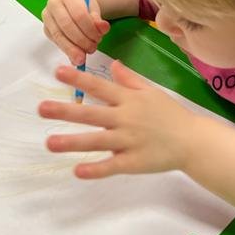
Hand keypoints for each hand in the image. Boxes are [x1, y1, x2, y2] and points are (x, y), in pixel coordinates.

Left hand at [39, 61, 199, 178]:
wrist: (193, 141)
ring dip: (72, 142)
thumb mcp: (151, 91)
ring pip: (96, 141)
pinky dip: (95, 169)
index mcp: (129, 99)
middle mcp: (126, 118)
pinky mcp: (133, 162)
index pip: (100, 86)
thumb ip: (130, 79)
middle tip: (41, 108)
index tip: (57, 71)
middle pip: (92, 113)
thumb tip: (112, 63)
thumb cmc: (170, 114)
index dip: (78, 79)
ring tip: (49, 142)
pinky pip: (111, 166)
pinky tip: (77, 171)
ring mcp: (129, 141)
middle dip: (66, 110)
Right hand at [42, 0, 109, 65]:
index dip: (90, 29)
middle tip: (92, 48)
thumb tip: (103, 28)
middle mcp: (54, 4)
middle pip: (67, 26)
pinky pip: (56, 43)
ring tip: (85, 55)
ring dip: (74, 49)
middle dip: (82, 41)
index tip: (99, 38)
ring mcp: (47, 17)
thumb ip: (98, 20)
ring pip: (59, 36)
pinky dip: (68, 51)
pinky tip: (76, 56)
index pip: (79, 14)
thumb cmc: (85, 7)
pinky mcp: (46, 30)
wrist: (75, 6)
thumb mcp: (94, 10)